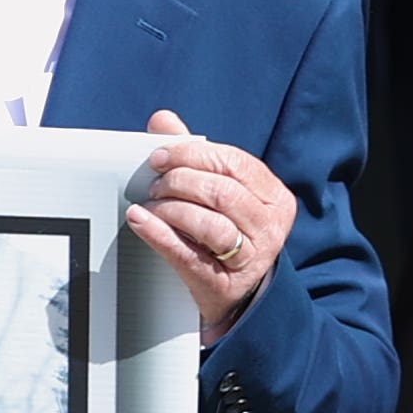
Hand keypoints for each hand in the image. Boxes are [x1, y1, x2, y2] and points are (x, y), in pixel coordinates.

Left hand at [126, 110, 296, 347]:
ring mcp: (253, 258)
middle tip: (153, 184)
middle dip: (179, 182)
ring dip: (171, 209)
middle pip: (221, 192)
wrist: (234, 292)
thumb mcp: (217, 192)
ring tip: (150, 205)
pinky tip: (139, 221)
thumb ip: (193, 155)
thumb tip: (163, 119)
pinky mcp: (225, 284)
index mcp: (273, 196)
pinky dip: (160, 235)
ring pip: (210, 223)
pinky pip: (189, 255)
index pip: (233, 163)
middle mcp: (270, 226)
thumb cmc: (224, 232)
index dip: (192, 155)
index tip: (159, 157)